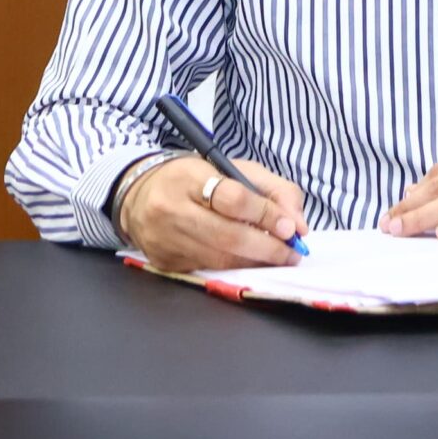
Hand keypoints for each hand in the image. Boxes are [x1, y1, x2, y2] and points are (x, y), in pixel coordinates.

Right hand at [117, 156, 307, 272]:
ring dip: (256, 262)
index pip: (234, 198)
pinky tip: (250, 262)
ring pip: (220, 259)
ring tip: (277, 258)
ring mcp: (165, 239)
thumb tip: (298, 225)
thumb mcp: (233, 168)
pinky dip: (235, 268)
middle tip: (293, 253)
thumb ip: (273, 190)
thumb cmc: (194, 179)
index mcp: (189, 177)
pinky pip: (208, 270)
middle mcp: (172, 209)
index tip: (291, 228)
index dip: (267, 215)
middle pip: (229, 236)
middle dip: (268, 248)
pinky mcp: (164, 262)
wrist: (138, 195)